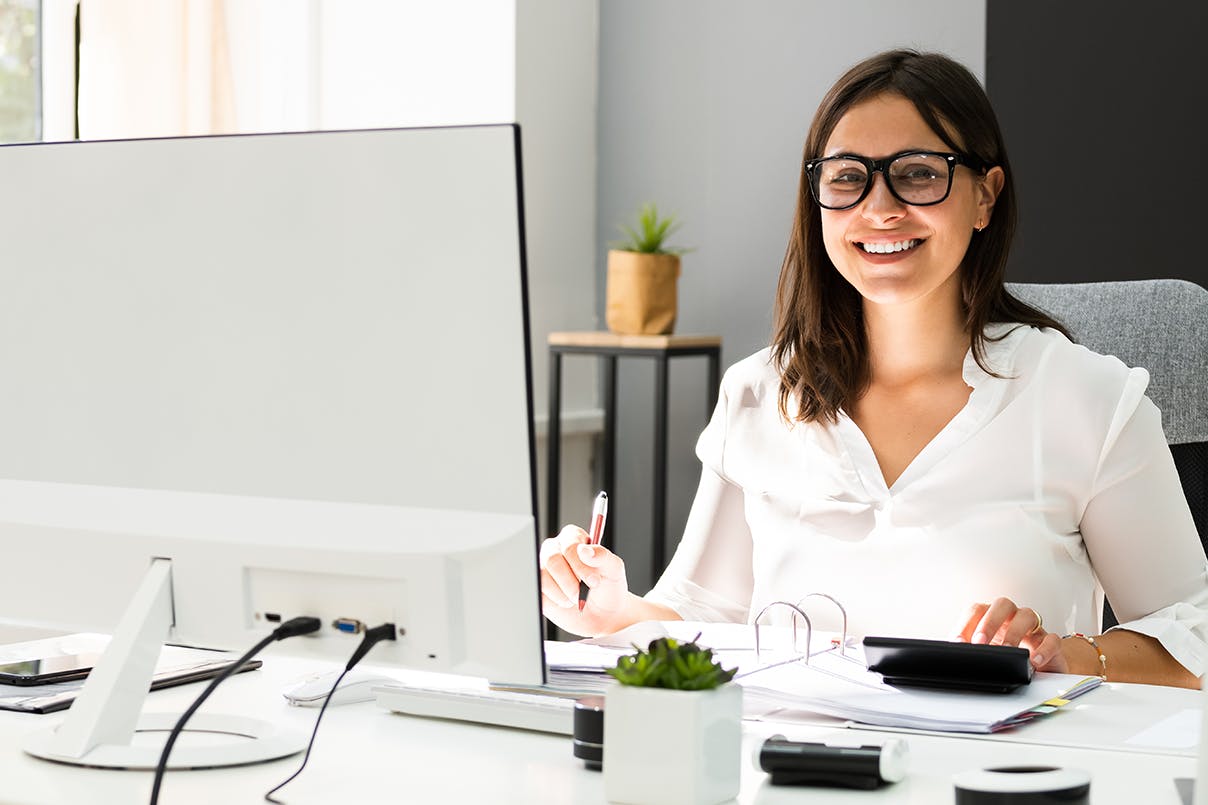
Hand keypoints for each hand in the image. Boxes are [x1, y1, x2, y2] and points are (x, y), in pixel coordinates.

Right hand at [538, 524, 629, 636]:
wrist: (603, 614)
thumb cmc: (608, 586)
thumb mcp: (614, 569)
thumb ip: (602, 556)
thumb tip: (585, 550)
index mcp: (574, 538)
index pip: (569, 545)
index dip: (579, 564)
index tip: (593, 580)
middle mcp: (556, 549)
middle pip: (552, 559)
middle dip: (570, 582)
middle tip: (582, 594)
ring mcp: (545, 567)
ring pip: (543, 576)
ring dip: (563, 592)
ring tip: (576, 598)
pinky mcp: (539, 584)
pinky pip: (539, 589)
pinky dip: (555, 599)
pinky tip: (566, 601)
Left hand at [953, 597, 1067, 672]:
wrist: (1037, 674)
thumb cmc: (1005, 658)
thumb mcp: (984, 654)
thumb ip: (968, 650)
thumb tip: (952, 653)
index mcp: (992, 618)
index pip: (977, 610)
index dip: (967, 623)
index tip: (959, 642)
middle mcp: (1012, 618)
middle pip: (1002, 604)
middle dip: (989, 622)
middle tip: (981, 642)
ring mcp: (1033, 629)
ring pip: (1027, 615)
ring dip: (1014, 632)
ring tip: (1008, 651)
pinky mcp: (1050, 644)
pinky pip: (1051, 639)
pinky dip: (1044, 649)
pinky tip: (1034, 660)